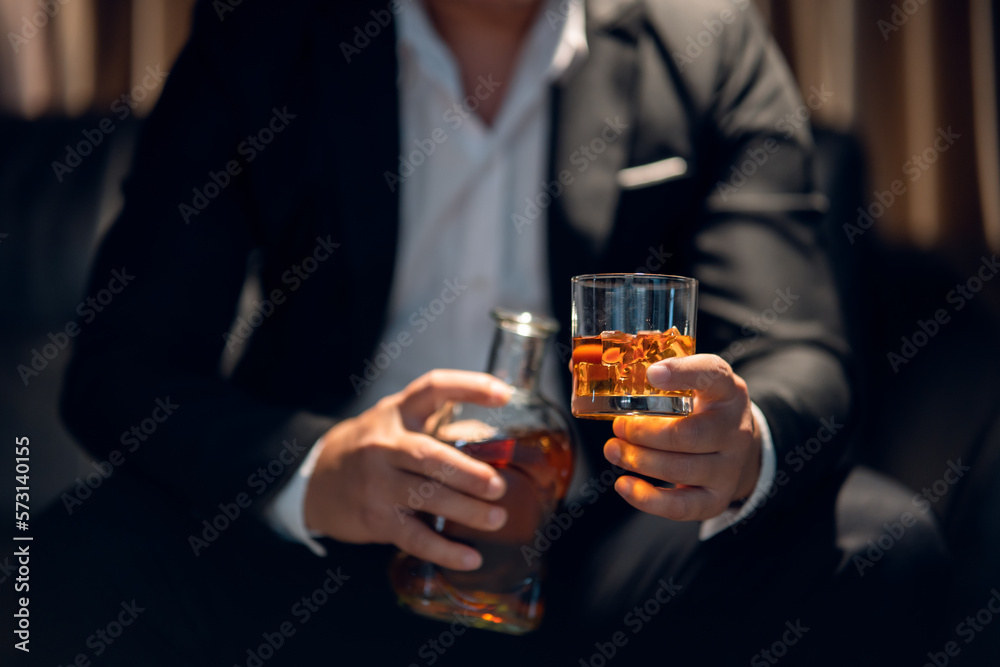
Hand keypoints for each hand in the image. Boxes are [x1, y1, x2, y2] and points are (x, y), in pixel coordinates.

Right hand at [304, 370, 510, 569]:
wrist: (317, 479)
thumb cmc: (373, 448)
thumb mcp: (399, 424)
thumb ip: (441, 427)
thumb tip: (495, 442)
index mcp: (398, 412)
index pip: (433, 388)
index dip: (469, 386)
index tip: (503, 393)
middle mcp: (385, 445)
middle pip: (430, 455)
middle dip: (468, 472)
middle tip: (499, 486)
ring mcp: (377, 482)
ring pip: (425, 497)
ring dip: (466, 510)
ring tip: (496, 519)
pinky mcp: (375, 518)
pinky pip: (414, 537)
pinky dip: (444, 550)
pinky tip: (470, 558)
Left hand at [603, 354, 762, 520]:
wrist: (738, 447)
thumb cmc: (701, 408)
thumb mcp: (690, 383)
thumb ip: (647, 373)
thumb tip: (577, 364)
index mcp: (726, 390)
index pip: (712, 375)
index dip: (683, 374)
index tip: (652, 373)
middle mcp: (734, 429)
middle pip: (689, 435)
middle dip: (644, 432)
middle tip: (619, 426)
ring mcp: (729, 467)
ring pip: (681, 470)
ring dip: (639, 461)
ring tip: (614, 450)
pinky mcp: (717, 498)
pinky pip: (682, 506)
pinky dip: (648, 499)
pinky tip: (624, 485)